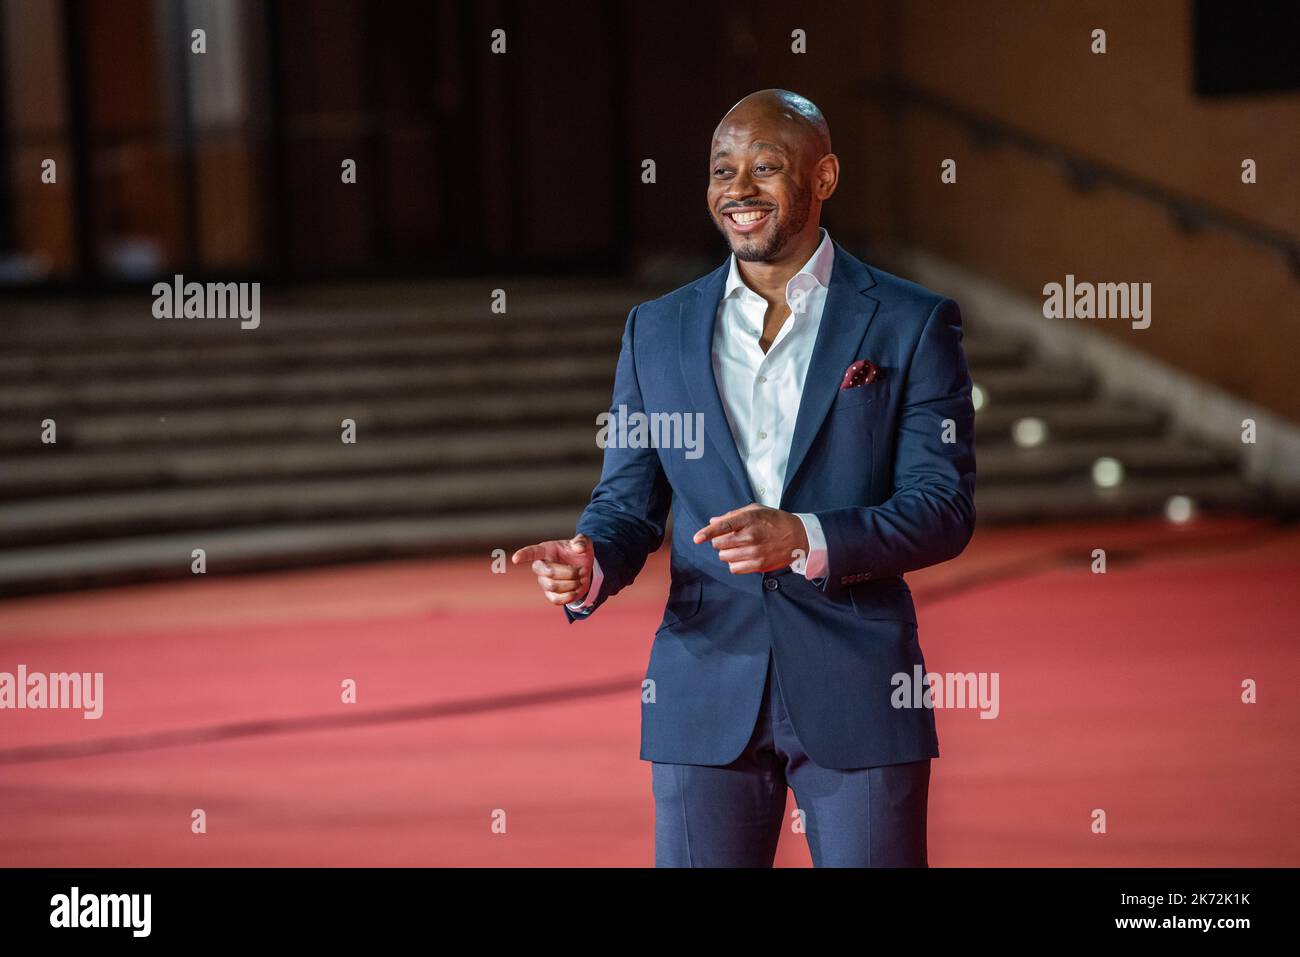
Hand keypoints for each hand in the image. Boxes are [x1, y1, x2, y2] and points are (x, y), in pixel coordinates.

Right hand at [511, 534, 594, 605]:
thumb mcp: (584, 543)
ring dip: (572, 584)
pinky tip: (575, 590)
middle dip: (569, 573)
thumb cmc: (579, 553)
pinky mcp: (550, 594)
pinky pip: (555, 599)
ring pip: (553, 586)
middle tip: (581, 570)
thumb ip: (582, 541)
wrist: (584, 570)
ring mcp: (543, 581)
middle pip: (548, 573)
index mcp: (546, 550)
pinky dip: (569, 596)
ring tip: (580, 578)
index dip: (523, 555)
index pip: (532, 552)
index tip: (516, 559)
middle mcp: (541, 566)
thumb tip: (578, 547)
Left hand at [693, 504, 809, 574]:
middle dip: (719, 542)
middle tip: (729, 539)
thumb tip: (713, 522)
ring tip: (738, 547)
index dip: (707, 533)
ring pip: (725, 557)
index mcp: (749, 519)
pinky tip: (742, 557)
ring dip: (726, 553)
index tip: (697, 538)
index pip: (723, 526)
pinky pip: (734, 568)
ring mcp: (755, 552)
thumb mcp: (756, 510)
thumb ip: (733, 515)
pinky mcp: (759, 565)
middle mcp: (751, 536)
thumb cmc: (775, 521)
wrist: (799, 536)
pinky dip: (734, 563)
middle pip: (720, 544)